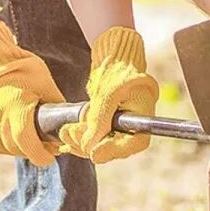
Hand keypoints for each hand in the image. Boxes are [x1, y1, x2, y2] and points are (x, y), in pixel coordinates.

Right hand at [0, 21, 64, 166]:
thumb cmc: (21, 67)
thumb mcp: (44, 83)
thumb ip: (53, 106)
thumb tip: (63, 126)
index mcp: (16, 110)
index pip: (28, 145)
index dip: (40, 155)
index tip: (49, 158)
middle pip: (15, 148)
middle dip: (31, 150)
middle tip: (42, 149)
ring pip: (1, 147)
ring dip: (15, 147)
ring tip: (27, 141)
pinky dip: (1, 142)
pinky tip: (9, 136)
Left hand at [58, 26, 158, 162]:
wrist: (114, 57)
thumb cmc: (118, 70)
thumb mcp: (109, 93)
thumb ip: (100, 119)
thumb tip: (88, 146)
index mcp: (143, 117)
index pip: (134, 143)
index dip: (114, 151)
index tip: (94, 153)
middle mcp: (132, 126)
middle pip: (114, 147)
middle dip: (90, 145)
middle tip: (71, 135)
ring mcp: (118, 126)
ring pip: (100, 145)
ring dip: (80, 142)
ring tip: (66, 131)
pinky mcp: (106, 124)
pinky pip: (93, 137)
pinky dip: (80, 137)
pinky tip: (68, 133)